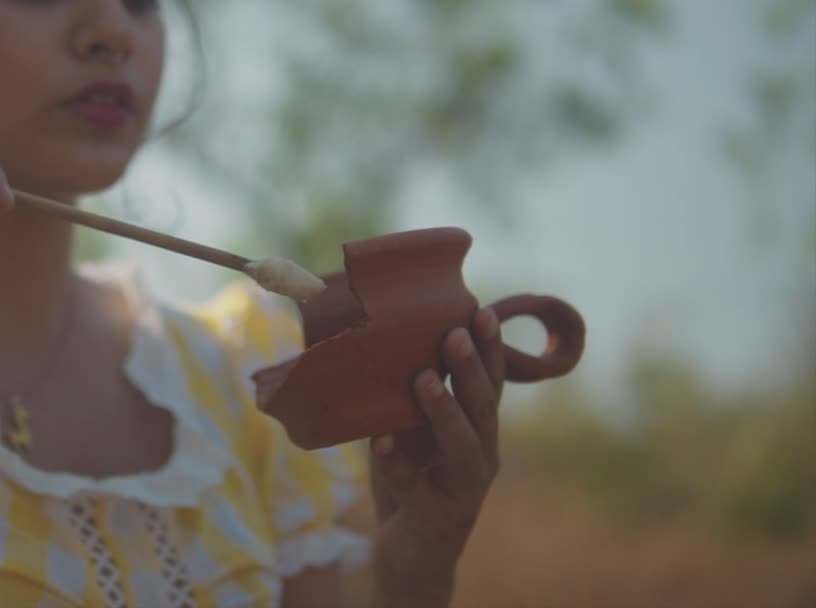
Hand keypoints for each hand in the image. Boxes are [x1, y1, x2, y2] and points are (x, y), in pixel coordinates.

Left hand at [367, 307, 505, 602]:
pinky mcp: (436, 515)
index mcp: (478, 431)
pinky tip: (380, 443)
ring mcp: (462, 488)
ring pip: (462, 445)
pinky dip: (397, 463)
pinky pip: (416, 486)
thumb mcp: (410, 432)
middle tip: (457, 333)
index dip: (489, 349)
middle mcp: (480, 456)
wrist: (410, 557)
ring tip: (425, 378)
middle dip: (472, 369)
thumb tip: (380, 339)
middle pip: (483, 407)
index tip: (482, 311)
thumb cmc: (411, 482)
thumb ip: (407, 397)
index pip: (489, 383)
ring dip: (444, 410)